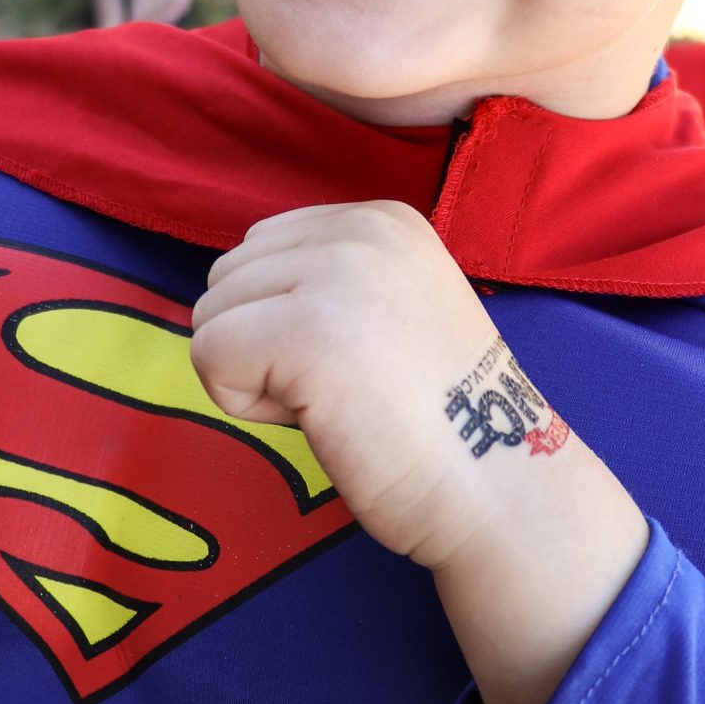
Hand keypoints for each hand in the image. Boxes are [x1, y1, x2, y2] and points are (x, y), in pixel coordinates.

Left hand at [193, 203, 647, 703]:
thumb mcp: (390, 306)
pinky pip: (208, 355)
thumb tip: (232, 292)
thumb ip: (325, 282)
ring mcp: (332, 274)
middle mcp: (359, 229)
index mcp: (382, 219)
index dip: (286, 319)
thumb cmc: (438, 419)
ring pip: (211, 316)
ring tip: (337, 402)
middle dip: (263, 343)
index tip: (358, 360)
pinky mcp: (304, 330)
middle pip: (228, 277)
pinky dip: (245, 404)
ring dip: (255, 375)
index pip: (261, 249)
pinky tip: (318, 418)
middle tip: (345, 388)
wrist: (496, 484)